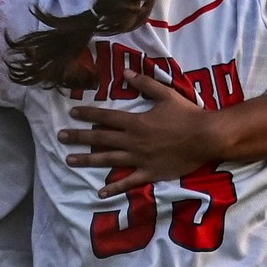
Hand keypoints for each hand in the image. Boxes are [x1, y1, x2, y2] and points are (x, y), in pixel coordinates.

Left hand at [58, 70, 218, 190]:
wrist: (205, 137)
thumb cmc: (187, 114)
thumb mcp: (166, 94)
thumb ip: (145, 84)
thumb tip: (127, 72)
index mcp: (135, 121)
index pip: (105, 117)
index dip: (88, 114)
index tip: (72, 113)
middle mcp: (132, 140)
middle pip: (100, 138)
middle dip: (78, 137)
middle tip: (60, 137)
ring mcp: (139, 158)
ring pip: (108, 159)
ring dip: (87, 160)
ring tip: (69, 160)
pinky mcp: (149, 173)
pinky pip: (129, 182)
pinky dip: (115, 188)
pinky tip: (100, 193)